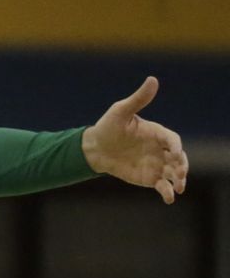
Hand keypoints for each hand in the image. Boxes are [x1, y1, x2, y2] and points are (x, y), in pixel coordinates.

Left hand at [81, 76, 188, 203]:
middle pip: (179, 158)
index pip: (172, 139)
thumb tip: (153, 80)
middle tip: (180, 172)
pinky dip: (168, 192)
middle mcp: (160, 149)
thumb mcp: (120, 111)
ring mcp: (156, 164)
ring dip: (180, 180)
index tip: (175, 151)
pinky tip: (169, 198)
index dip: (175, 145)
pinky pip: (163, 186)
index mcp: (156, 132)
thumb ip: (138, 99)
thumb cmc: (108, 126)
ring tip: (179, 187)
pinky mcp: (150, 178)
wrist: (94, 148)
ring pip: (174, 173)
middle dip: (182, 165)